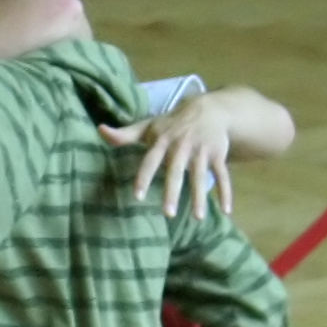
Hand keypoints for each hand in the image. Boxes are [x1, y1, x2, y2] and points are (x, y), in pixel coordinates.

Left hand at [101, 99, 235, 220]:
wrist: (207, 108)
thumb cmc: (171, 123)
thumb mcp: (148, 126)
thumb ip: (125, 134)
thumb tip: (99, 130)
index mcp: (162, 141)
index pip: (151, 161)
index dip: (144, 177)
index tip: (138, 196)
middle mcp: (181, 146)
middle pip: (176, 172)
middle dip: (173, 192)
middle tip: (168, 214)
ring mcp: (201, 150)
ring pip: (200, 176)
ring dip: (200, 197)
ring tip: (198, 218)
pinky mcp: (218, 154)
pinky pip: (223, 174)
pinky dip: (226, 192)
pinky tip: (227, 210)